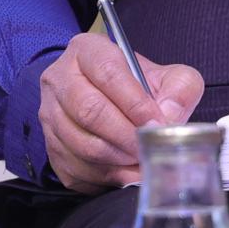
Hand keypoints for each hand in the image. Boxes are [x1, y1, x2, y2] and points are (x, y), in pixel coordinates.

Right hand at [38, 32, 202, 192]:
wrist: (111, 99)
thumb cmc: (140, 86)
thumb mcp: (169, 76)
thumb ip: (179, 90)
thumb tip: (169, 117)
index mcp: (87, 51)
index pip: (109, 73)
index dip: (135, 102)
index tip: (157, 123)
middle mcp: (60, 79)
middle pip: (89, 110)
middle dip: (126, 135)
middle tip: (149, 148)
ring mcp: (49, 113)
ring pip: (79, 143)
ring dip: (116, 159)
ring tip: (140, 162)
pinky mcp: (49, 145)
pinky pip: (73, 167)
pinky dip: (103, 177)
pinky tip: (125, 173)